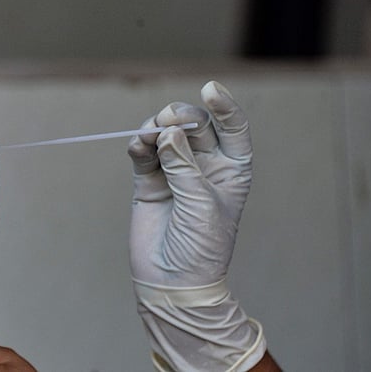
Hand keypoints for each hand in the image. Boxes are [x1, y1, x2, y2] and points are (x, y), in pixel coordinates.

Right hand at [127, 80, 251, 286]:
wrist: (173, 282)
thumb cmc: (201, 248)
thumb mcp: (201, 205)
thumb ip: (184, 166)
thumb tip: (168, 132)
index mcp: (231, 170)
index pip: (233, 128)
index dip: (224, 105)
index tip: (209, 89)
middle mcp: (204, 166)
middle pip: (194, 125)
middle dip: (181, 116)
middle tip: (167, 120)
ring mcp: (175, 172)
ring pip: (166, 134)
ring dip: (156, 128)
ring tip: (148, 135)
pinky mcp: (149, 181)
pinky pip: (144, 152)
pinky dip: (139, 144)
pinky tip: (137, 146)